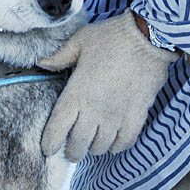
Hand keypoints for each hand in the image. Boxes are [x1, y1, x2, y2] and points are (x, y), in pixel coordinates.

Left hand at [39, 9, 177, 161]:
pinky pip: (124, 143)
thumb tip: (42, 63)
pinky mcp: (136, 117)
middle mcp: (94, 111)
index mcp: (76, 94)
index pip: (57, 129)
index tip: (48, 148)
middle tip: (72, 149)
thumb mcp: (80, 41)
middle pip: (78, 145)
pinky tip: (114, 140)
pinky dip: (116, 146)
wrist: (147, 38)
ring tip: (93, 142)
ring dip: (94, 147)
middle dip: (72, 151)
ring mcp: (116, 117)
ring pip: (100, 148)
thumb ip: (60, 56)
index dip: (50, 143)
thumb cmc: (111, 37)